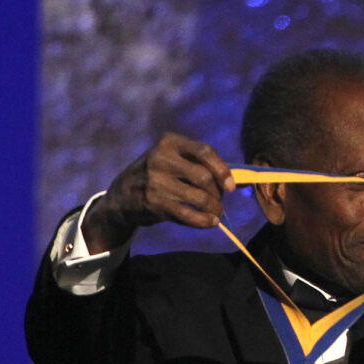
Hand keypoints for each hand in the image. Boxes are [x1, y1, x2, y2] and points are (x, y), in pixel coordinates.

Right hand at [85, 134, 235, 252]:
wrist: (124, 194)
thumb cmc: (160, 175)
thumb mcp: (174, 159)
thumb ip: (201, 164)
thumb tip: (240, 181)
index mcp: (169, 142)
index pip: (205, 151)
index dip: (222, 170)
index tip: (231, 186)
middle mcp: (161, 158)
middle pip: (205, 177)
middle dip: (218, 193)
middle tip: (218, 200)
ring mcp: (156, 181)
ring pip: (200, 198)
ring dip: (215, 209)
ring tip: (216, 212)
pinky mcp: (155, 202)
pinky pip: (190, 215)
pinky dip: (205, 221)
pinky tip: (211, 222)